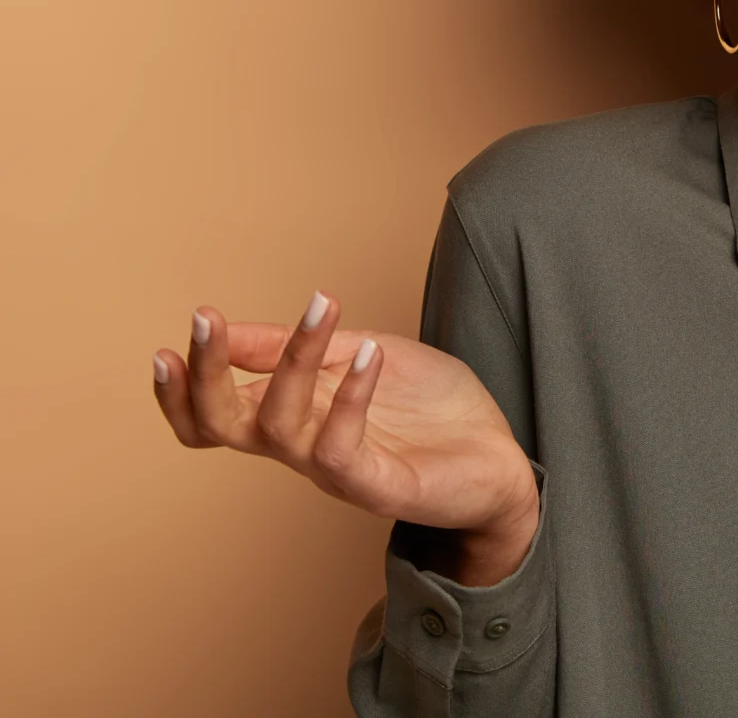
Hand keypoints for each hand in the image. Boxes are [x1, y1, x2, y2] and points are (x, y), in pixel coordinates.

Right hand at [152, 293, 538, 584]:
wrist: (500, 461)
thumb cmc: (431, 410)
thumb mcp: (364, 357)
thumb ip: (306, 348)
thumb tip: (234, 328)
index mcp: (292, 417)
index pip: (213, 414)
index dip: (182, 386)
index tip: (180, 332)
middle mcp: (301, 446)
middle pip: (222, 425)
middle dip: (203, 376)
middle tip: (205, 320)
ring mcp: (335, 471)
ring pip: (279, 427)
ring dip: (292, 361)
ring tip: (322, 306)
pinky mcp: (376, 488)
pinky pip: (340, 449)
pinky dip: (349, 398)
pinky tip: (368, 356)